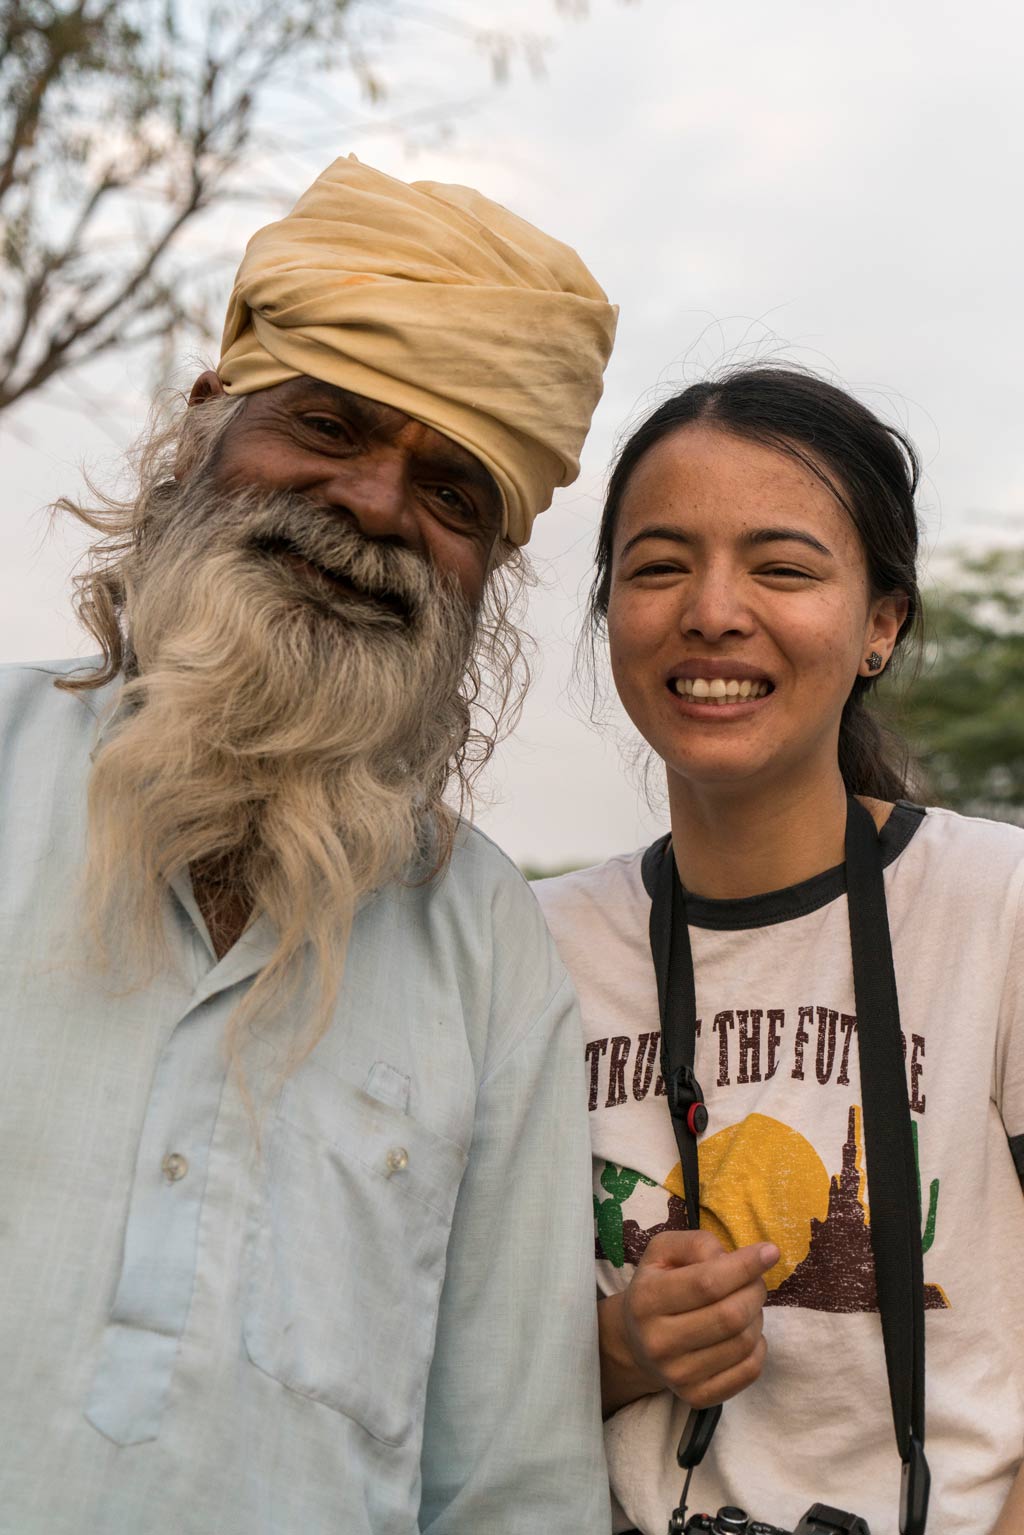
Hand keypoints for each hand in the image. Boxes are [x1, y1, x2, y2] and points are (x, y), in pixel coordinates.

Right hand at [599, 1230, 778, 1415]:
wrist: (637, 1341)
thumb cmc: (658, 1285)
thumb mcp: (665, 1251)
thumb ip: (697, 1244)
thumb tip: (733, 1259)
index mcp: (647, 1299)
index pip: (707, 1283)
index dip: (745, 1266)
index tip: (770, 1252)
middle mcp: (658, 1341)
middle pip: (730, 1316)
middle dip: (754, 1291)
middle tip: (755, 1282)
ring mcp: (677, 1375)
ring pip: (743, 1342)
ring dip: (757, 1316)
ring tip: (746, 1305)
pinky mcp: (696, 1397)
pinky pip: (749, 1371)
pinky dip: (759, 1347)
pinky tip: (746, 1332)